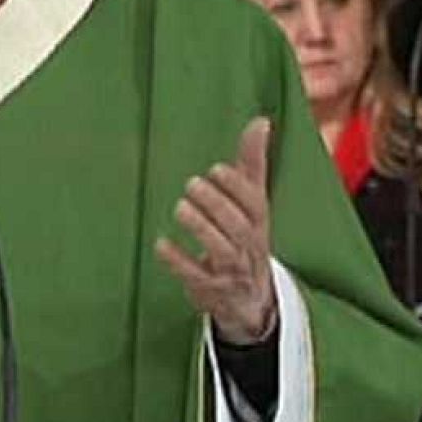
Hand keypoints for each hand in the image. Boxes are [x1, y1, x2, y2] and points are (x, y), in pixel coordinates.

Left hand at [157, 117, 276, 344]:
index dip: (237, 187)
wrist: (250, 300)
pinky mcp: (211, 290)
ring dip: (201, 228)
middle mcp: (249, 247)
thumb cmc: (246, 238)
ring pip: (222, 250)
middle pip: (239, 226)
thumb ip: (251, 163)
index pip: (256, 204)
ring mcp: (231, 271)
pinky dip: (178, 261)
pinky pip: (196, 276)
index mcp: (259, 222)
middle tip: (191, 184)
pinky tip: (160, 244)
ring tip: (179, 207)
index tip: (216, 168)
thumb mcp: (252, 204)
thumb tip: (261, 121)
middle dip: (217, 204)